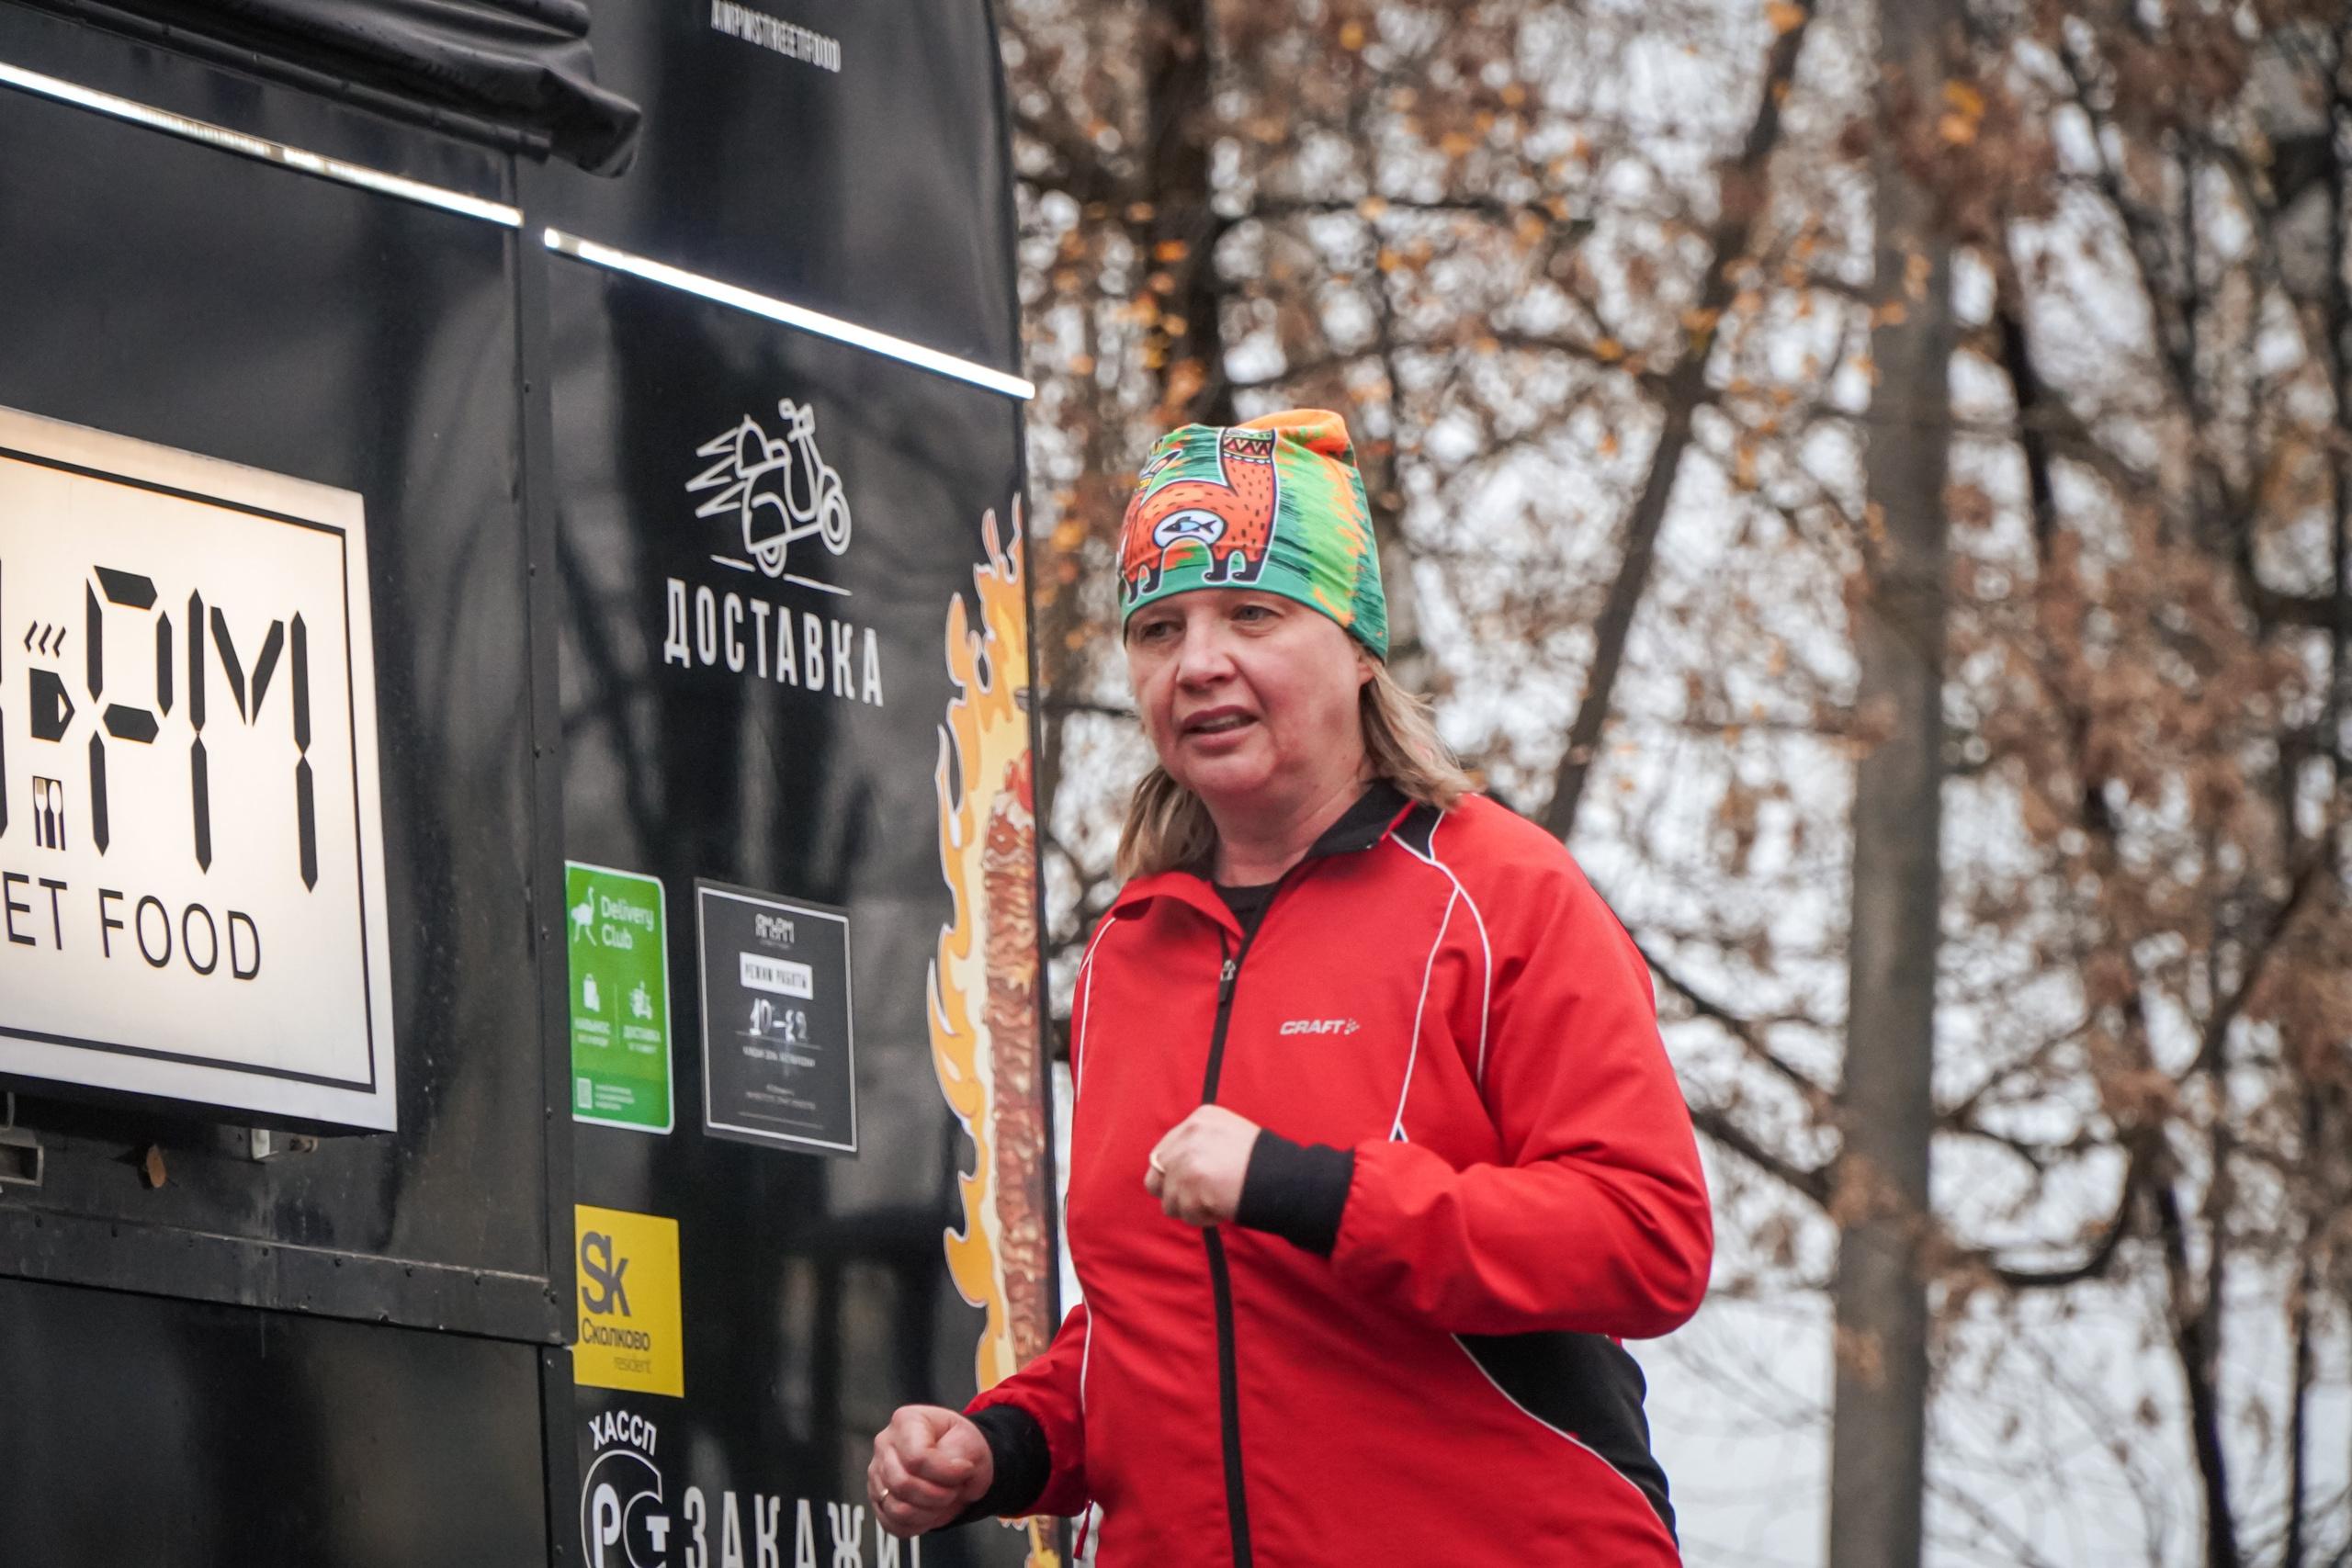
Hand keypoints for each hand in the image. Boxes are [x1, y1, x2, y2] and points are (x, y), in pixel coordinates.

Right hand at [868, 1405, 992, 1536]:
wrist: (958, 1461)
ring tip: (944, 1500)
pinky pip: (892, 1524)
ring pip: (896, 1508)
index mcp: (905, 1421)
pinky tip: (932, 1512)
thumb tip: (947, 1470)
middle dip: (937, 1495)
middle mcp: (884, 1444)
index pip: (917, 1457)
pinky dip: (917, 1524)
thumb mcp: (970, 1440)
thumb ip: (958, 1453)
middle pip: (902, 1484)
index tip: (966, 1470)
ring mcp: (877, 1473)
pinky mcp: (878, 1498)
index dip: (945, 1472)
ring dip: (929, 1512)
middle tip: (955, 1490)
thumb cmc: (961, 1446)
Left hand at [1145, 1104, 1259, 1225]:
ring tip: (1217, 1202)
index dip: (1175, 1177)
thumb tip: (1163, 1170)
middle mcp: (1190, 1132)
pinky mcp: (1193, 1181)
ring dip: (1191, 1209)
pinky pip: (1185, 1214)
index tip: (1196, 1185)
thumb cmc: (1261, 1166)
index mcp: (1199, 1118)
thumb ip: (1197, 1145)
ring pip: (1168, 1199)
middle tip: (1203, 1199)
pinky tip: (1222, 1209)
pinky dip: (1203, 1219)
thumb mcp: (1227, 1137)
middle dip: (1177, 1194)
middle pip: (1156, 1176)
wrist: (1285, 1178)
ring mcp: (1189, 1156)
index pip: (1162, 1153)